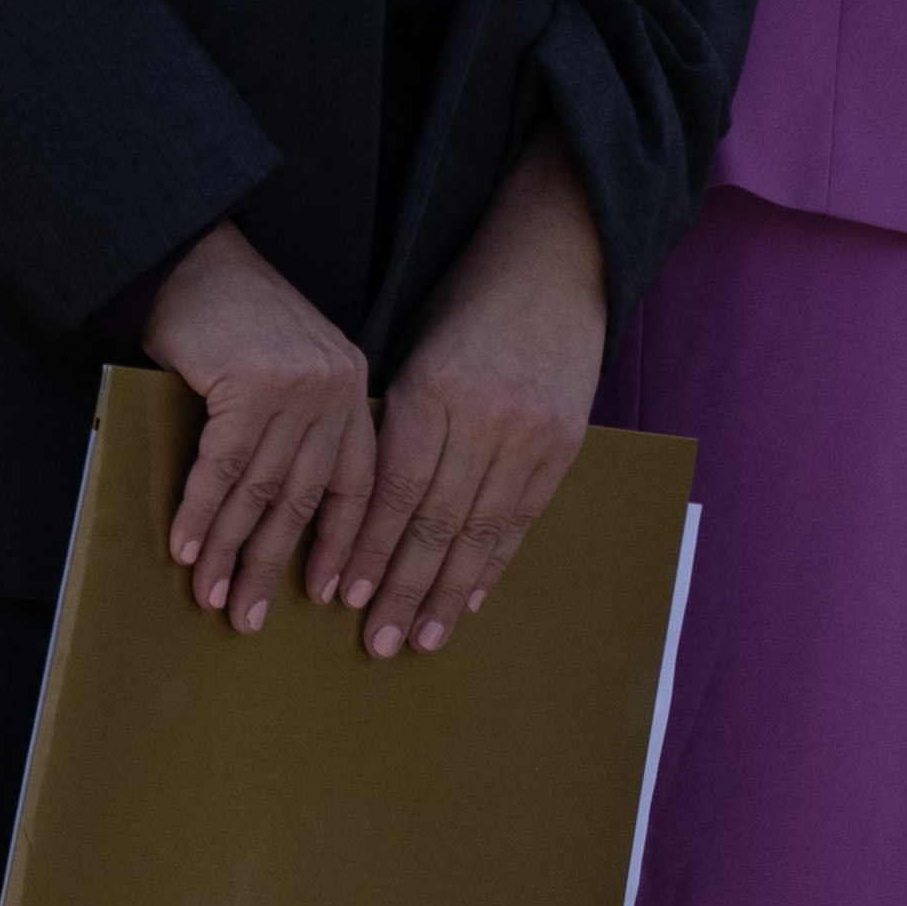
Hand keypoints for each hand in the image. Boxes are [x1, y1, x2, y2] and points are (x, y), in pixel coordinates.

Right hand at [141, 222, 375, 637]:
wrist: (197, 260)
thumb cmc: (238, 319)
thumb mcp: (292, 370)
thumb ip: (302, 427)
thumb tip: (281, 515)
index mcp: (353, 391)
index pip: (358, 484)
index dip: (341, 544)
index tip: (330, 596)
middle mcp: (335, 390)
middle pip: (304, 499)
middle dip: (271, 565)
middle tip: (249, 618)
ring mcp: (295, 387)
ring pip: (259, 492)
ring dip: (228, 551)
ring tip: (210, 597)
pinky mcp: (249, 385)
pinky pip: (221, 469)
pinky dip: (199, 514)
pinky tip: (184, 550)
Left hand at [351, 151, 612, 654]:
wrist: (554, 262)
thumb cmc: (466, 304)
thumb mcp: (414, 354)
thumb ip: (393, 425)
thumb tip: (358, 507)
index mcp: (431, 393)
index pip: (393, 492)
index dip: (368, 550)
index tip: (341, 598)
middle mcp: (482, 419)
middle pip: (435, 523)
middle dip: (401, 589)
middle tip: (376, 643)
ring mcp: (530, 433)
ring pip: (481, 530)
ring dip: (447, 592)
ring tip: (421, 639)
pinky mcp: (565, 442)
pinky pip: (523, 516)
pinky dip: (494, 562)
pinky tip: (471, 598)